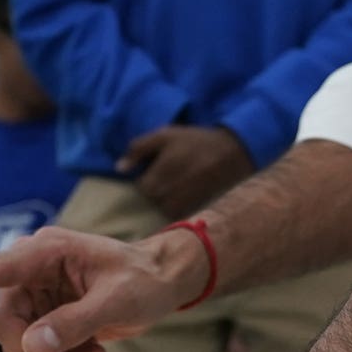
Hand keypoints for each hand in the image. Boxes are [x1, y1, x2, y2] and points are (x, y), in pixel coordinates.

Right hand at [0, 225, 205, 351]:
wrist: (163, 283)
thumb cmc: (144, 279)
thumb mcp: (116, 301)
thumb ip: (73, 323)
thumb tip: (32, 345)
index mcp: (48, 252)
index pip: (1, 268)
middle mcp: (34, 271)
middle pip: (6, 321)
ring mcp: (38, 294)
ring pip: (20, 341)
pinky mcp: (46, 314)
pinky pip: (36, 348)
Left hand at [122, 125, 253, 219]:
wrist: (232, 152)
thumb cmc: (195, 141)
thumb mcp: (165, 135)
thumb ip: (138, 149)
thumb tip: (119, 169)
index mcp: (161, 174)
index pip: (142, 188)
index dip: (147, 179)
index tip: (156, 171)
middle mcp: (172, 193)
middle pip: (153, 201)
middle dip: (157, 191)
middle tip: (169, 178)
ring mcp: (186, 204)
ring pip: (165, 210)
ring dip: (167, 201)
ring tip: (178, 187)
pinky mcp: (198, 210)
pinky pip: (181, 216)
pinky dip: (180, 208)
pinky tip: (188, 195)